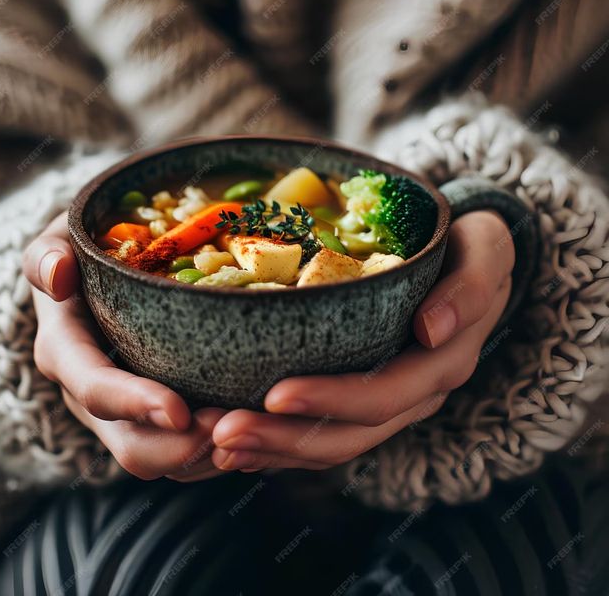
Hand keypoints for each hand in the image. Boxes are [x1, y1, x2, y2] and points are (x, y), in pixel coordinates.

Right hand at [23, 211, 226, 481]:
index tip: (179, 411)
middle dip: (181, 449)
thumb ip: (47, 254)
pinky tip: (249, 428)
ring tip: (250, 430)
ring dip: (206, 455)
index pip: (95, 388)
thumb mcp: (60, 240)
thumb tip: (57, 275)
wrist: (95, 272)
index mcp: (65, 352)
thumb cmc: (84, 250)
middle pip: (131, 446)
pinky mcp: (151, 419)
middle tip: (234, 428)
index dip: (134, 404)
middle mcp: (90, 394)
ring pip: (162, 460)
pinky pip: (181, 454)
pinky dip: (214, 451)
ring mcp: (123, 412)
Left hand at [211, 211, 514, 471]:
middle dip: (281, 439)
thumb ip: (472, 286)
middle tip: (219, 433)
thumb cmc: (469, 249)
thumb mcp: (487, 251)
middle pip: (345, 435)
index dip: (329, 401)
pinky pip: (320, 434)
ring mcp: (386, 402)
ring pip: (328, 445)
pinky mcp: (362, 399)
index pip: (381, 396)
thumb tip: (432, 330)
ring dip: (269, 450)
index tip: (274, 396)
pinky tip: (232, 444)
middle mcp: (412, 395)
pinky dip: (276, 444)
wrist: (470, 264)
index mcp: (439, 365)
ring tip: (213, 442)